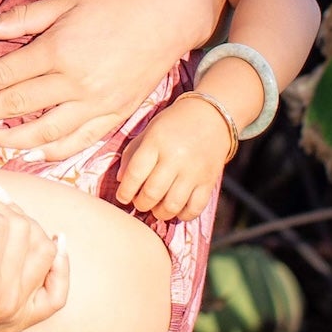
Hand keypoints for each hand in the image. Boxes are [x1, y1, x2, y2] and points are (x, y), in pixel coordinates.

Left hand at [0, 0, 221, 160]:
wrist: (172, 14)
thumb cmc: (114, 1)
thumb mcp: (65, 1)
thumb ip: (20, 19)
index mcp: (58, 50)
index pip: (1, 77)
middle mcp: (75, 82)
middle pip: (14, 107)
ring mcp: (98, 103)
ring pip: (44, 132)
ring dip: (8, 142)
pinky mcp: (116, 114)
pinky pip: (80, 141)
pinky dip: (53, 151)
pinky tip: (31, 155)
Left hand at [117, 97, 229, 221]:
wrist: (211, 116)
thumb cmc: (172, 124)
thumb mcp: (148, 132)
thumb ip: (132, 154)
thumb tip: (121, 181)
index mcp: (155, 143)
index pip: (135, 174)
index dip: (125, 191)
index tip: (122, 197)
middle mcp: (175, 158)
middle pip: (152, 193)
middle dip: (141, 204)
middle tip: (139, 203)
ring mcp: (194, 171)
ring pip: (173, 205)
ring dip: (160, 213)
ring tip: (155, 209)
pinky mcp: (209, 181)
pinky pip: (195, 208)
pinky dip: (183, 215)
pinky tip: (176, 210)